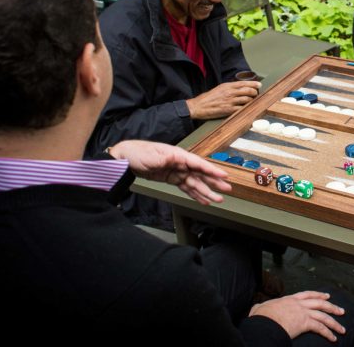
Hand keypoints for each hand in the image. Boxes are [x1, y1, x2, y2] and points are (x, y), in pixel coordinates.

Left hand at [108, 140, 231, 204]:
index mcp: (178, 155)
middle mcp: (181, 164)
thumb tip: (176, 159)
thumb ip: (165, 159)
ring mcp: (177, 172)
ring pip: (196, 183)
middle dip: (214, 182)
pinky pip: (187, 188)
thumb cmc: (138, 152)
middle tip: (227, 190)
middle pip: (201, 174)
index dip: (212, 170)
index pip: (198, 164)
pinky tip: (204, 201)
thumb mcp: (151, 155)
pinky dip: (195, 195)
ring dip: (207, 191)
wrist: (126, 158)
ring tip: (218, 200)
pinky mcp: (172, 179)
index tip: (224, 175)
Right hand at [186, 81, 260, 119]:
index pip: (244, 83)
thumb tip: (241, 88)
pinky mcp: (229, 110)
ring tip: (252, 101)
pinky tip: (247, 108)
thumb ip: (230, 88)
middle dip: (254, 92)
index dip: (253, 84)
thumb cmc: (209, 98)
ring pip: (247, 100)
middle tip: (256, 94)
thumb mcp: (220, 88)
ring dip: (252, 101)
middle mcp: (230, 93)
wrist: (199, 106)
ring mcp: (230, 102)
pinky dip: (246, 108)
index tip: (259, 84)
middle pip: (248, 91)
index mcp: (227, 86)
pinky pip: (242, 109)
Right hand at [249, 291, 346, 341]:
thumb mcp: (259, 308)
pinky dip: (328, 333)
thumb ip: (260, 307)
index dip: (318, 295)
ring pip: (324, 316)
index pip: (307, 294)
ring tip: (342, 329)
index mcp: (289, 299)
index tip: (326, 296)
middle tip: (341, 310)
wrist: (264, 321)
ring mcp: (303, 312)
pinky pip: (320, 328)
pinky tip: (333, 338)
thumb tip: (256, 308)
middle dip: (332, 307)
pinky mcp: (305, 322)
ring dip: (334, 323)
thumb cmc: (261, 317)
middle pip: (320, 303)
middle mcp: (299, 304)